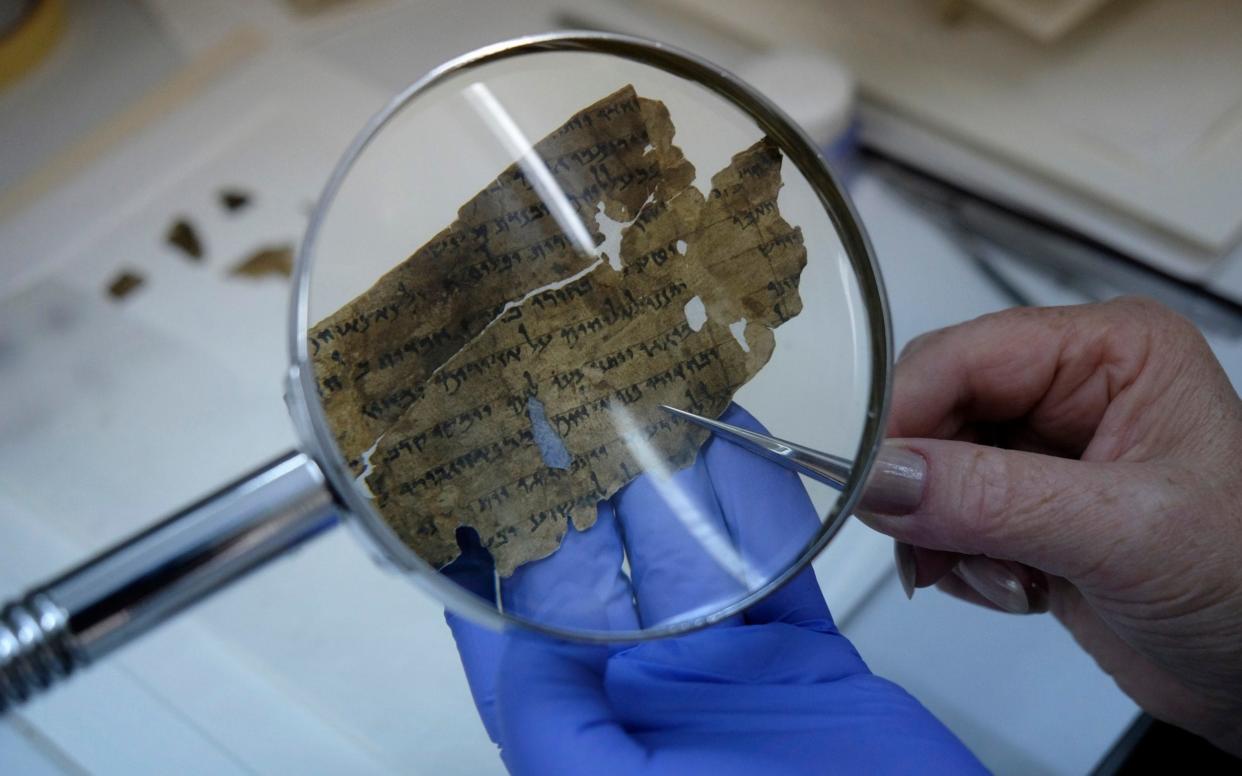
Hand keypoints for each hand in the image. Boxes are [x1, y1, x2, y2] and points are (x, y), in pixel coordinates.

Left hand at [445, 405, 983, 774]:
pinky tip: (752, 451)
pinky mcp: (805, 670)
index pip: (515, 638)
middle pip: (608, 576)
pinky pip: (782, 573)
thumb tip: (516, 629)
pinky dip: (770, 513)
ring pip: (696, 559)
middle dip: (590, 494)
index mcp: (589, 738)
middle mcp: (649, 702)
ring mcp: (729, 681)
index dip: (489, 561)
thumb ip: (554, 722)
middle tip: (579, 406)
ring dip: (681, 485)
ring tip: (662, 399)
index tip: (476, 478)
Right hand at [857, 298, 1241, 753]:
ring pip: (928, 471)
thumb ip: (994, 500)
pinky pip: (942, 518)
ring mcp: (1044, 449)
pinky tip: (1018, 589)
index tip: (864, 481)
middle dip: (926, 489)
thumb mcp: (1123, 533)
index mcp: (1108, 351)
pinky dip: (956, 562)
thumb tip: (881, 478)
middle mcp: (1070, 387)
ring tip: (1012, 580)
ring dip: (945, 536)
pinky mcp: (1025, 506)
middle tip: (931, 548)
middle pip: (935, 411)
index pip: (963, 356)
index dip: (904, 413)